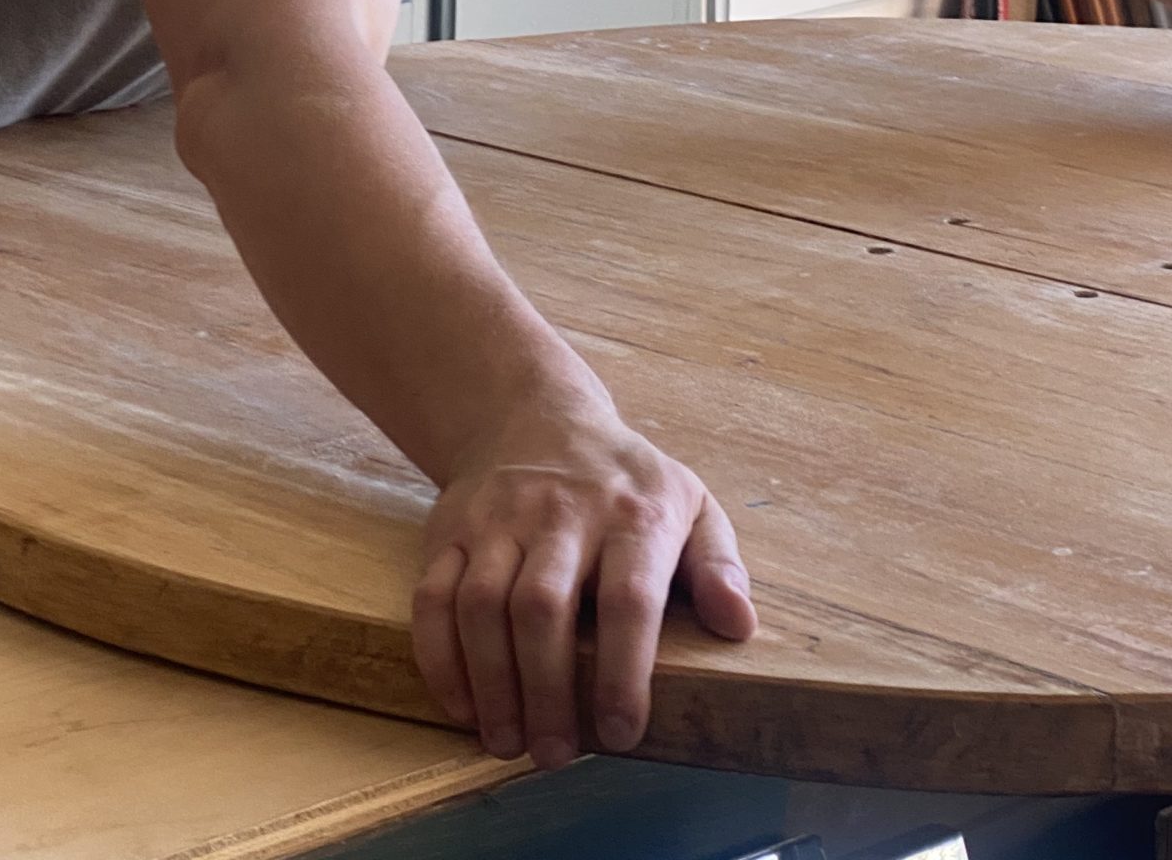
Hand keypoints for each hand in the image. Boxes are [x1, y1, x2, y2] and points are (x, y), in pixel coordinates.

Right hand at [410, 389, 756, 769]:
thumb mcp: (690, 505)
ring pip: (482, 606)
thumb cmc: (626, 482)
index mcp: (633, 512)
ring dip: (492, 685)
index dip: (623, 673)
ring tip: (508, 743)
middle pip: (543, 608)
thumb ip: (718, 565)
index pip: (628, 598)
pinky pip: (433, 598)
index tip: (621, 732)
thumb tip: (738, 626)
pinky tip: (464, 707)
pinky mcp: (451, 530)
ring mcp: (498, 518)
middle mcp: (560, 511)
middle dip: (546, 692)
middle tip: (554, 755)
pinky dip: (441, 660)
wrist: (536, 416)